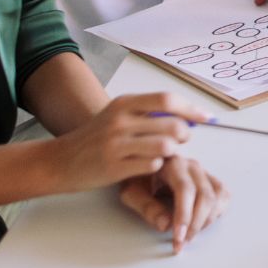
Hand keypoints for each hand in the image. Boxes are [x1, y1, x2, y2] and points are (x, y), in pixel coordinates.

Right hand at [45, 93, 197, 193]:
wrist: (59, 161)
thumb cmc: (95, 139)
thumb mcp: (117, 116)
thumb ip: (147, 113)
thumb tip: (186, 116)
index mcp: (124, 103)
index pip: (167, 99)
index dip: (191, 109)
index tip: (207, 118)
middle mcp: (120, 120)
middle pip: (172, 125)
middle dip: (184, 135)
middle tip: (180, 142)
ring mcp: (116, 144)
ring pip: (165, 147)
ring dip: (170, 153)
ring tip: (161, 155)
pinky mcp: (114, 167)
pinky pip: (152, 166)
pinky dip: (156, 167)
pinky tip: (147, 167)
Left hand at [119, 155, 228, 253]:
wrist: (143, 168)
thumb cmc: (136, 181)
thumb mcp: (132, 193)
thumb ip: (146, 207)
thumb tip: (165, 225)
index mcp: (171, 164)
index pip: (185, 189)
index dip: (184, 215)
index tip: (179, 237)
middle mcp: (192, 166)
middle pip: (205, 196)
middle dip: (196, 224)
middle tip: (182, 243)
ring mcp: (204, 172)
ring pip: (217, 197)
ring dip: (207, 220)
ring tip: (190, 235)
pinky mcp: (210, 180)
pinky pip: (223, 195)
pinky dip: (217, 212)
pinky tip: (202, 222)